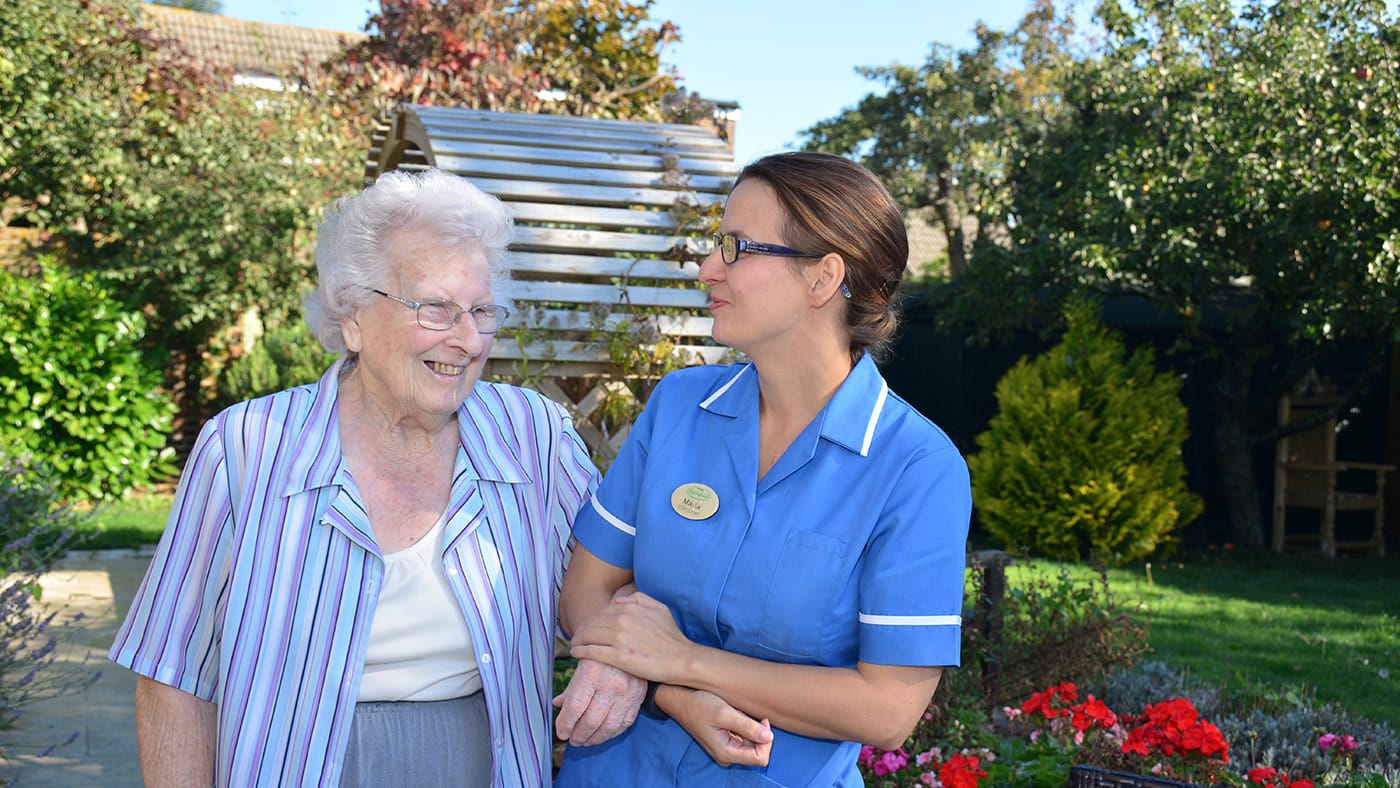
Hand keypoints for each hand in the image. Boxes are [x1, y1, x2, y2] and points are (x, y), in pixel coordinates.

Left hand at [552, 658, 645, 745]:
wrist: (629, 643)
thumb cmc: (600, 656)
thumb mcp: (582, 666)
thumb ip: (571, 689)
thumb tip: (557, 705)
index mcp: (592, 673)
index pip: (575, 707)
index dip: (565, 724)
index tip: (561, 732)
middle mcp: (611, 684)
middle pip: (591, 721)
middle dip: (578, 735)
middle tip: (572, 740)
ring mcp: (627, 692)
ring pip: (608, 727)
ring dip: (594, 739)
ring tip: (585, 741)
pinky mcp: (638, 698)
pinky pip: (624, 723)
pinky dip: (611, 733)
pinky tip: (602, 734)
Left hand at [569, 591, 693, 682]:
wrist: (681, 659)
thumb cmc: (672, 636)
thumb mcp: (660, 608)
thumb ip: (638, 599)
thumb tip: (618, 601)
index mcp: (629, 609)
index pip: (601, 612)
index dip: (591, 620)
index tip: (587, 627)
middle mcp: (621, 621)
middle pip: (591, 623)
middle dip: (581, 629)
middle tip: (575, 636)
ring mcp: (619, 639)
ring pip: (588, 636)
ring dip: (577, 640)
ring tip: (574, 645)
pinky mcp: (618, 657)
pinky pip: (592, 651)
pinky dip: (580, 651)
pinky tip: (576, 653)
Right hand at [669, 688, 772, 767]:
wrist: (681, 700)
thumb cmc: (699, 705)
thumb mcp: (724, 713)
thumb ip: (747, 726)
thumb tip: (769, 737)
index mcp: (726, 753)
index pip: (761, 758)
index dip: (766, 741)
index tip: (761, 721)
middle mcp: (727, 756)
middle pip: (758, 753)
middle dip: (759, 735)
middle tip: (749, 716)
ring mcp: (725, 750)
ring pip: (752, 745)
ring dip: (751, 730)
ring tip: (738, 715)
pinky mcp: (725, 742)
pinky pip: (744, 739)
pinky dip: (744, 728)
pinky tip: (735, 716)